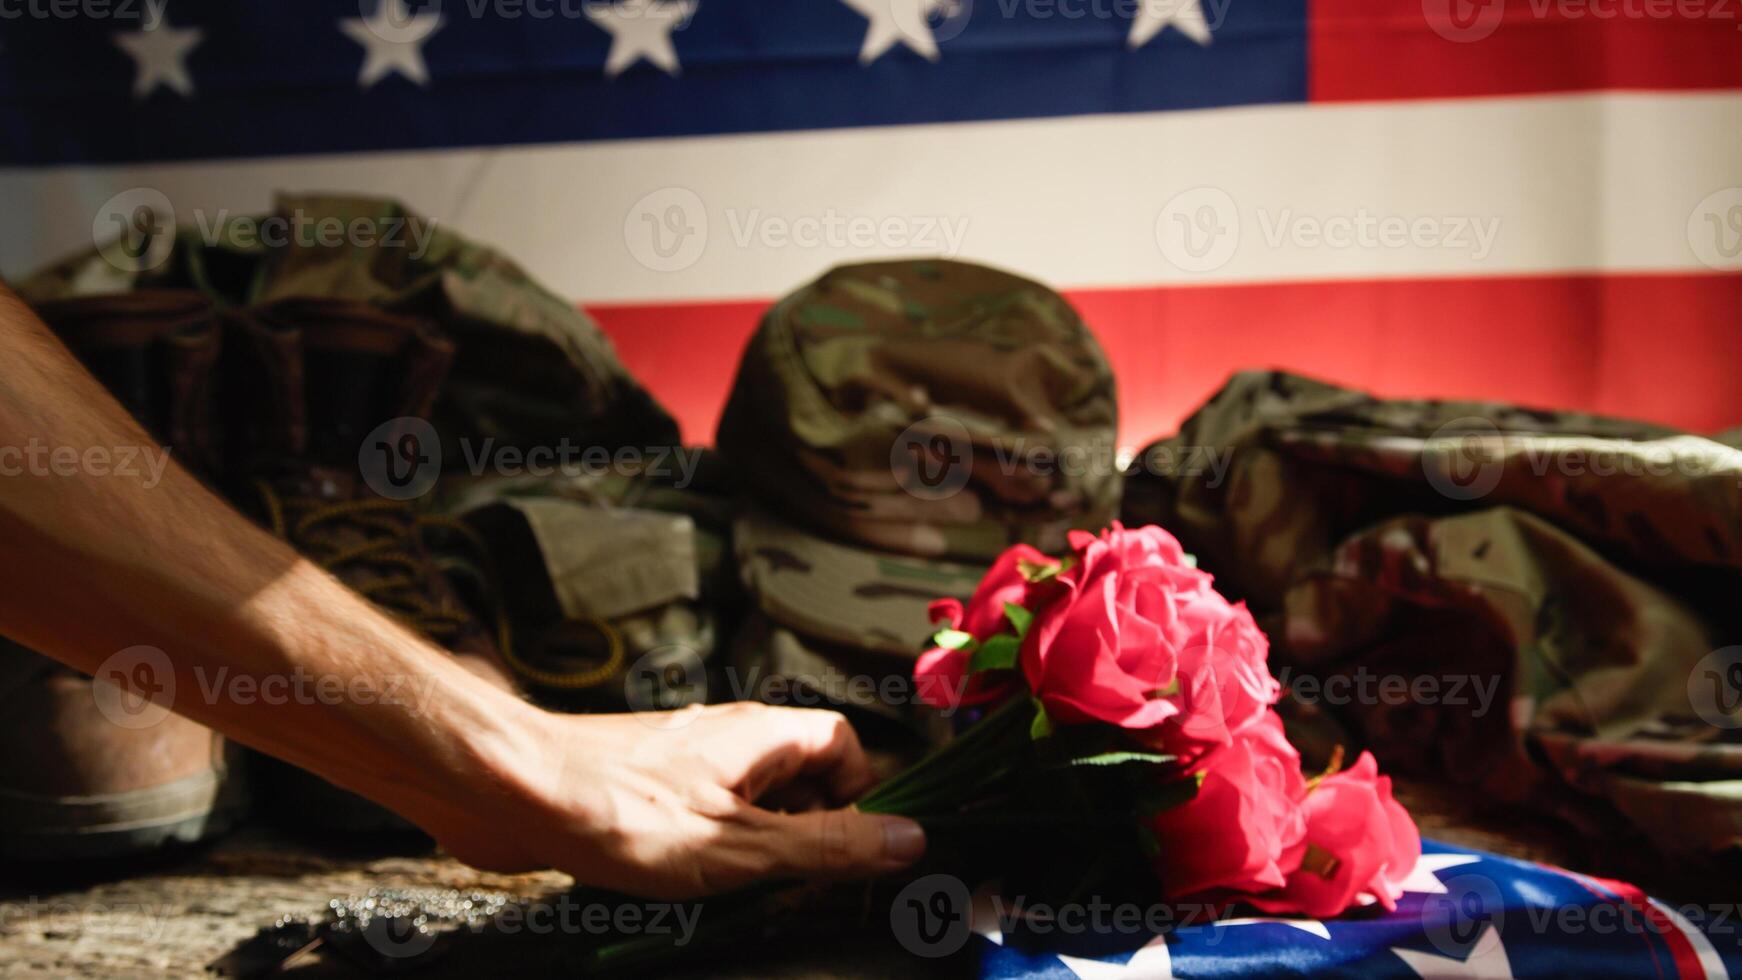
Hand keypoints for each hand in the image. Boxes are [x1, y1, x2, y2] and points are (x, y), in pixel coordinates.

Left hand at [431, 702, 927, 898]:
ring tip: (728, 888)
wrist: (513, 792)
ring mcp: (681, 757)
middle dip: (803, 831)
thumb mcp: (745, 847)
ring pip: (746, 800)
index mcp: (762, 734)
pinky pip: (698, 814)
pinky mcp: (640, 784)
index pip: (844, 744)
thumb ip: (828, 845)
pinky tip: (676, 882)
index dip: (859, 795)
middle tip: (788, 883)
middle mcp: (726, 735)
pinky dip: (703, 850)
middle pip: (798, 774)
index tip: (850, 848)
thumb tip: (910, 840)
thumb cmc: (624, 812)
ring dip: (750, 847)